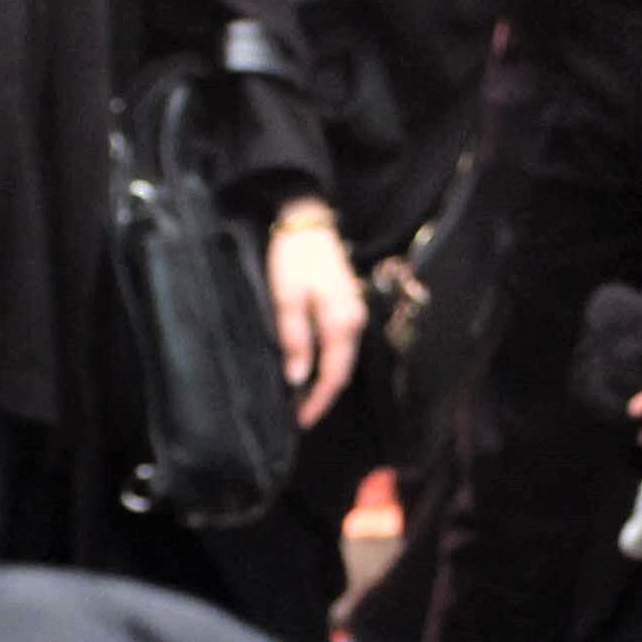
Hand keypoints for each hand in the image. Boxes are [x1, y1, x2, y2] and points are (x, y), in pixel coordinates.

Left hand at [266, 207, 364, 425]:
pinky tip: (311, 368)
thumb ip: (295, 340)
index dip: (318, 401)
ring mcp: (354, 312)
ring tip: (303, 397)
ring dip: (325, 380)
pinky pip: (340, 344)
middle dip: (322, 395)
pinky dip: (327, 362)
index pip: (334, 375)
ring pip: (342, 358)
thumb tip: (297, 378)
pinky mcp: (347, 305)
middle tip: (300, 415)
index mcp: (341, 323)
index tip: (300, 420)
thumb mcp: (287, 299)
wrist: (307, 221)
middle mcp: (354, 322)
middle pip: (342, 370)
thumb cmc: (294, 259)